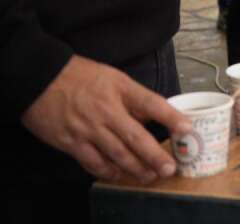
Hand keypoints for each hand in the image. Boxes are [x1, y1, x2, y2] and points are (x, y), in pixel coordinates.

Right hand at [20, 55, 190, 182]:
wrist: (39, 79)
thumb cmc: (80, 76)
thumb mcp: (113, 77)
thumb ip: (133, 97)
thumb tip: (153, 115)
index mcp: (121, 90)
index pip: (152, 104)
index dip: (171, 117)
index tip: (187, 128)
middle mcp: (107, 111)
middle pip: (136, 138)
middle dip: (155, 156)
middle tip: (170, 168)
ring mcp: (88, 129)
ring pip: (118, 155)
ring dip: (136, 168)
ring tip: (150, 176)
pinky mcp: (71, 142)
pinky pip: (94, 162)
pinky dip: (108, 171)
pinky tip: (119, 175)